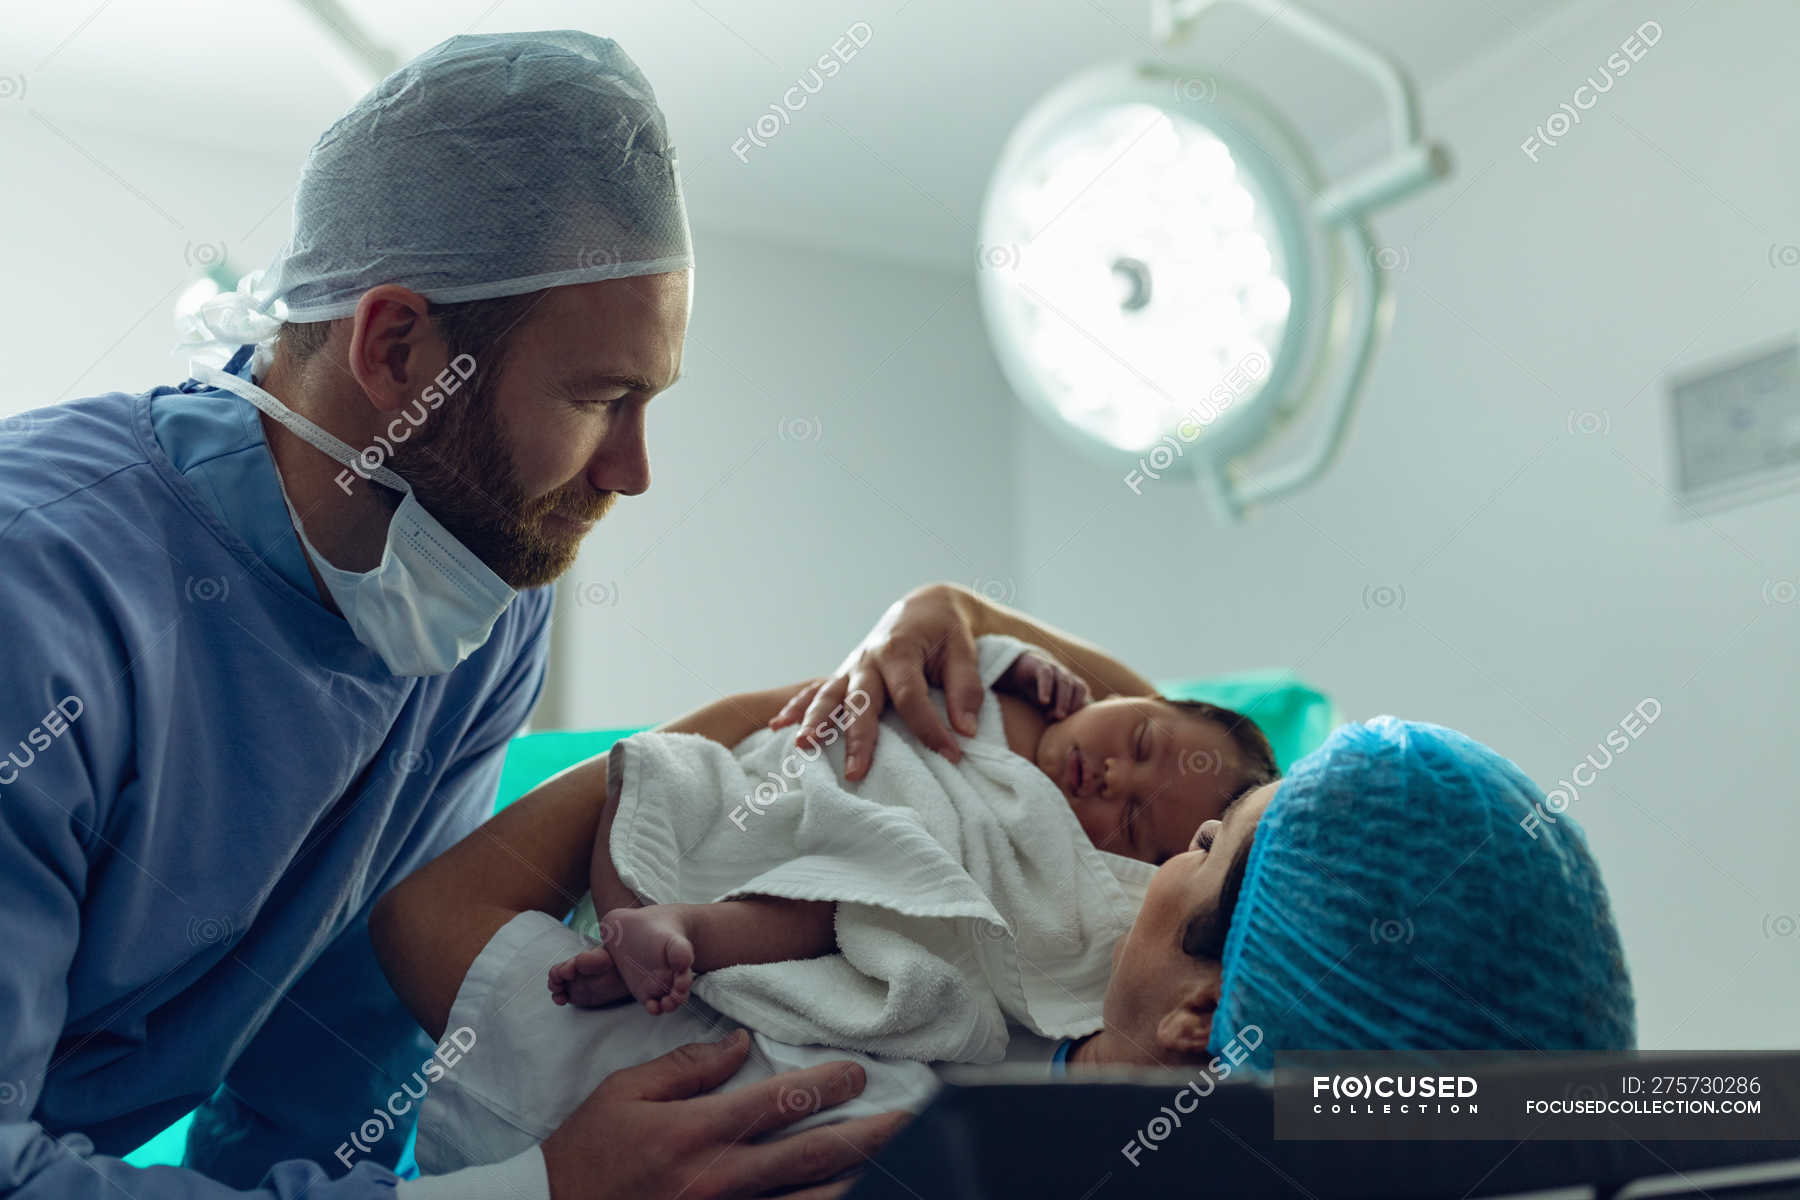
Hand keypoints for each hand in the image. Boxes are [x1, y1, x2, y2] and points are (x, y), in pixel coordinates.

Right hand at [540, 1028, 909, 1199]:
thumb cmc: (587, 1151)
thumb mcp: (626, 1091)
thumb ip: (689, 1065)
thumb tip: (741, 1046)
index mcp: (698, 1133)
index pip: (783, 1103)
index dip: (829, 1085)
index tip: (858, 1072)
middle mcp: (721, 1179)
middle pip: (815, 1156)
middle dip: (867, 1132)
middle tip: (901, 1114)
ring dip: (850, 1177)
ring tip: (877, 1157)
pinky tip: (832, 1192)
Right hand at [768, 584, 983, 781]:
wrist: (924, 608)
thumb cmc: (946, 631)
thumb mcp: (965, 650)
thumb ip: (966, 688)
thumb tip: (966, 730)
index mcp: (899, 650)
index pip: (912, 697)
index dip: (931, 728)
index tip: (952, 754)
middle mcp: (868, 660)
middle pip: (860, 701)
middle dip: (858, 737)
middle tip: (856, 772)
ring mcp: (851, 668)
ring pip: (828, 696)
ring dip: (814, 722)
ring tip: (802, 748)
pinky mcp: (844, 676)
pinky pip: (815, 691)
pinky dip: (796, 707)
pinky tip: (778, 727)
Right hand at [996, 648, 1090, 720]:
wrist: (1022, 670)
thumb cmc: (1040, 692)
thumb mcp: (1050, 706)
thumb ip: (1058, 714)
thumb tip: (1062, 725)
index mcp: (1075, 687)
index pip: (1085, 698)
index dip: (1081, 711)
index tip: (1075, 727)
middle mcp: (1068, 677)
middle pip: (1078, 689)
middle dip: (1074, 706)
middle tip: (1068, 722)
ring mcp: (1056, 669)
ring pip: (1064, 682)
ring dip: (1063, 700)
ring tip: (1058, 716)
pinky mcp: (1041, 665)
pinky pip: (1046, 675)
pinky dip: (1046, 688)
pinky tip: (1043, 701)